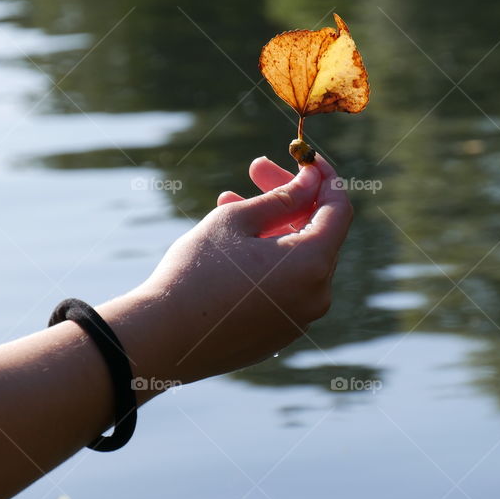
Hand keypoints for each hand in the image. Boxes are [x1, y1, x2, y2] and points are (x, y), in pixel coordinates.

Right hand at [100, 156, 351, 391]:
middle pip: (317, 233)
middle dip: (290, 198)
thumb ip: (282, 196)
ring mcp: (299, 319)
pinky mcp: (279, 334)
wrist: (160, 340)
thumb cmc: (195, 273)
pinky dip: (269, 260)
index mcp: (312, 265)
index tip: (303, 158)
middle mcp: (316, 296)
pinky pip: (285, 286)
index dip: (324, 178)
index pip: (339, 209)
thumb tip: (311, 180)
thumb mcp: (236, 220)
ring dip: (273, 227)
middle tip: (255, 169)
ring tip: (228, 202)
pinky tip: (232, 245)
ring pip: (298, 259)